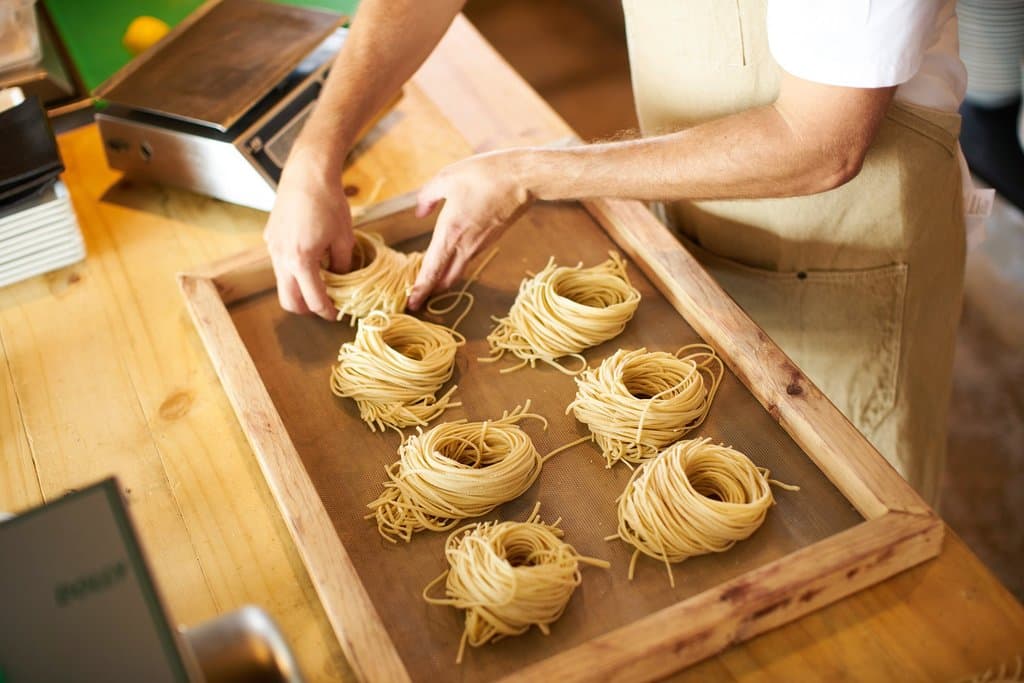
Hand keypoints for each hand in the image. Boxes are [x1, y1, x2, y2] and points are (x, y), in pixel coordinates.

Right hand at [263, 164, 353, 319]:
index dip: (326, 311)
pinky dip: (292, 270)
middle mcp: (281, 257)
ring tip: (319, 281)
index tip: (335, 315)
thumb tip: (341, 280)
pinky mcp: (270, 237)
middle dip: (306, 308)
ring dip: (298, 289)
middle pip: (288, 300)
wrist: (307, 173)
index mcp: (301, 260)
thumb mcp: (344, 237)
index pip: (312, 300)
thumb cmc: (329, 202)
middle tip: (324, 304)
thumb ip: (343, 265)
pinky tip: (310, 259)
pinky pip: (279, 263)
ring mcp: (272, 247)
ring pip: (281, 283)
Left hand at [409, 150, 532, 308]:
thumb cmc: (484, 175)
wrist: (523, 178)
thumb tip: (420, 212)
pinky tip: (451, 254)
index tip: (411, 304)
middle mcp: (465, 245)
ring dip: (445, 276)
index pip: (432, 270)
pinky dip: (457, 262)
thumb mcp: (446, 178)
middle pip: (446, 279)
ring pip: (459, 269)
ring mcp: (481, 245)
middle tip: (419, 297)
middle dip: (432, 290)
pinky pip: (469, 257)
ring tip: (431, 278)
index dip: (421, 288)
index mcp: (450, 233)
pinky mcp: (491, 239)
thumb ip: (428, 197)